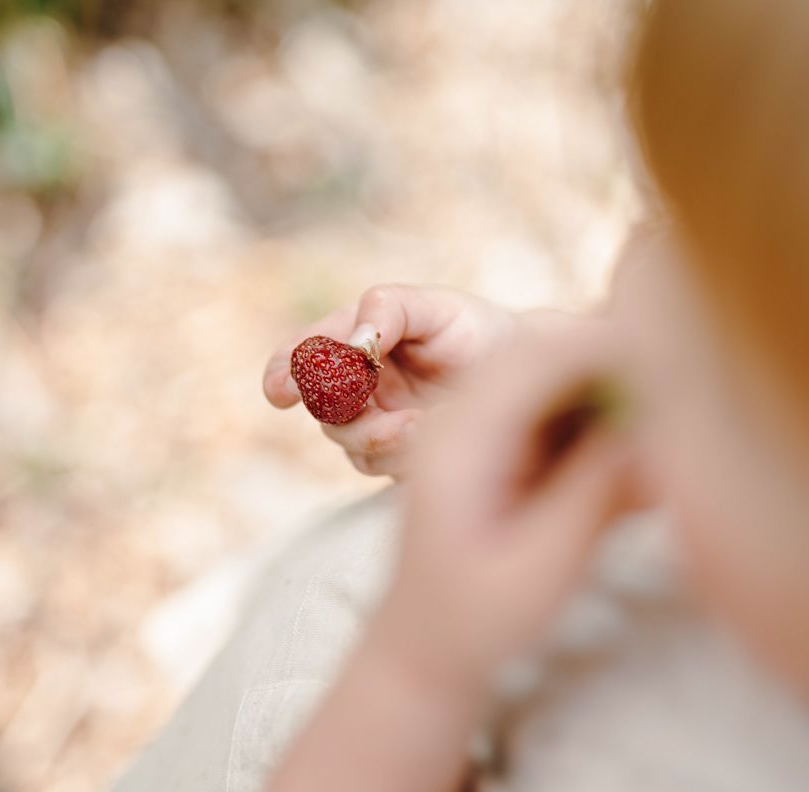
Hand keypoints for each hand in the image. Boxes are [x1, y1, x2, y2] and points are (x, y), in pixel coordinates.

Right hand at [263, 284, 516, 477]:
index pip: (302, 357)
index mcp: (354, 340)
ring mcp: (376, 425)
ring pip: (351, 444)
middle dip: (341, 409)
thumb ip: (389, 309)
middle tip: (368, 400)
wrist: (526, 371)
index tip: (281, 391)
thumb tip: (353, 340)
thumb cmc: (476, 330)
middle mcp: (357, 386)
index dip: (283, 372)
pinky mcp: (398, 459)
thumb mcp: (437, 306)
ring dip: (378, 436)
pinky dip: (401, 455)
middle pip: (322, 408)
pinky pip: (382, 467)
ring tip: (421, 423)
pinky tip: (432, 435)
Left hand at [371, 315, 647, 685]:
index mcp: (457, 442)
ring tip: (671, 419)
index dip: (606, 347)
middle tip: (688, 381)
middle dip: (615, 359)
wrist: (425, 651)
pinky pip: (556, 409)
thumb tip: (657, 428)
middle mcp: (459, 419)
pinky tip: (641, 459)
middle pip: (544, 352)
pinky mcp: (498, 444)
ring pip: (554, 375)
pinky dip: (600, 422)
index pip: (534, 360)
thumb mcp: (541, 569)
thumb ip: (596, 496)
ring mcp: (476, 428)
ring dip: (612, 390)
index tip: (675, 355)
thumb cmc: (474, 623)